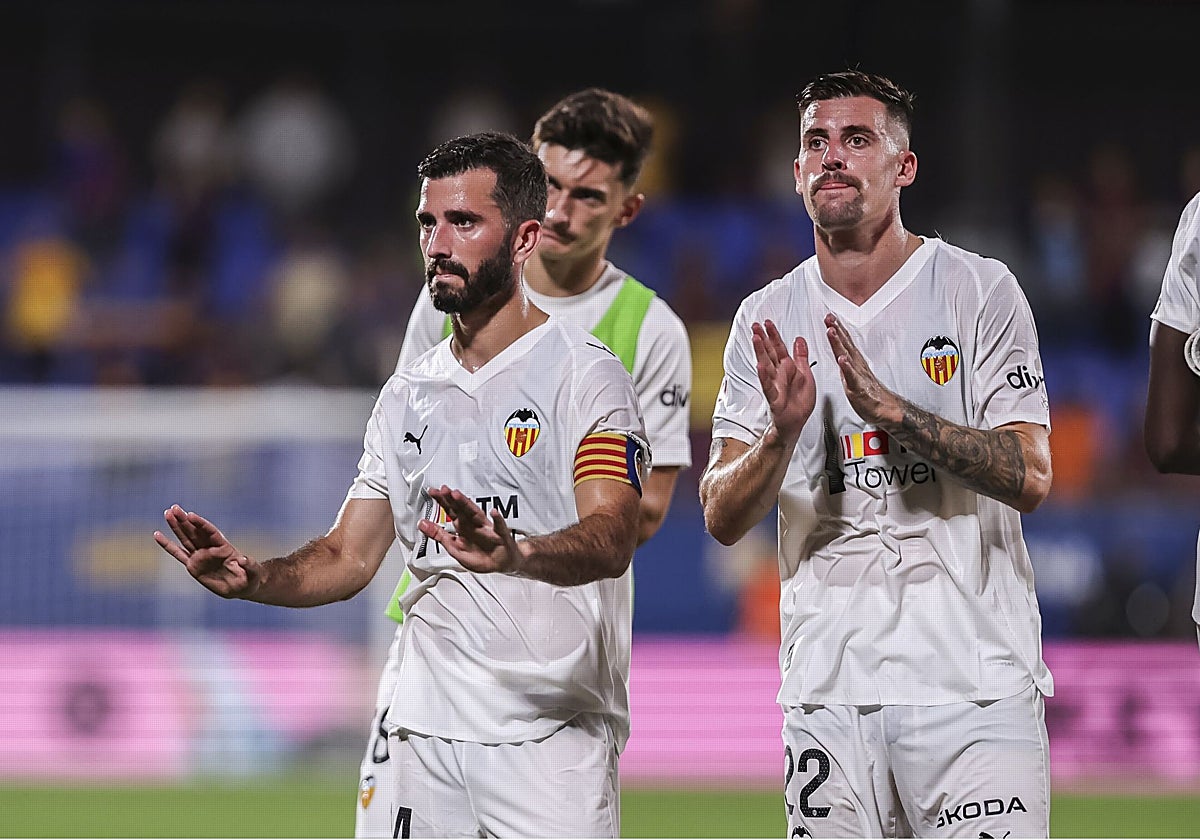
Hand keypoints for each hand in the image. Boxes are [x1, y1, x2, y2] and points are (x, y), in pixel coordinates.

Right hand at [154, 504, 260, 597]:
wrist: (242, 587)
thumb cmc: (250, 577)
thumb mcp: (253, 572)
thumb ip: (249, 565)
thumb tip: (243, 560)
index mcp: (224, 547)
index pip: (210, 532)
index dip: (201, 524)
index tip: (191, 515)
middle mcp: (210, 548)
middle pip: (195, 531)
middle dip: (185, 520)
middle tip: (174, 507)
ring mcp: (200, 556)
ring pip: (185, 538)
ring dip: (176, 526)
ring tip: (167, 513)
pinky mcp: (193, 566)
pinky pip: (178, 554)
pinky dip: (167, 545)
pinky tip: (157, 535)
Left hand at [418, 486, 523, 574]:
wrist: (501, 564)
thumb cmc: (479, 556)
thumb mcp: (454, 547)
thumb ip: (438, 535)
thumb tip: (422, 524)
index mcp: (462, 527)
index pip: (450, 511)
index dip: (442, 501)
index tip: (433, 492)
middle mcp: (473, 524)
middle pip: (461, 509)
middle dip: (452, 499)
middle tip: (443, 490)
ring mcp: (487, 528)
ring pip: (476, 513)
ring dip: (467, 504)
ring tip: (458, 496)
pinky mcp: (500, 536)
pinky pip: (499, 527)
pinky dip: (497, 519)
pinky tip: (493, 513)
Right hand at [751, 319, 815, 443]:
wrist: (797, 421)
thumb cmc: (800, 401)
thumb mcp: (806, 374)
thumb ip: (802, 357)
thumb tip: (800, 339)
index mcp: (788, 368)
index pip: (779, 347)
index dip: (774, 334)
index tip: (767, 323)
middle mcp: (779, 374)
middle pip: (769, 352)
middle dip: (762, 338)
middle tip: (755, 325)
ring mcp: (774, 384)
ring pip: (766, 365)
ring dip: (760, 351)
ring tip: (755, 339)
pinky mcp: (773, 397)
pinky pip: (768, 385)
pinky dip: (764, 376)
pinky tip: (760, 366)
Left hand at [824, 313, 897, 424]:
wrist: (885, 409)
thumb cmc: (870, 394)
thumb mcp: (854, 375)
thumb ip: (847, 363)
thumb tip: (841, 354)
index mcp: (855, 362)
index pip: (845, 342)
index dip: (837, 328)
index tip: (830, 316)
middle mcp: (857, 365)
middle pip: (845, 344)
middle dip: (836, 330)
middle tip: (829, 317)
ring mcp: (858, 375)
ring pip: (847, 356)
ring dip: (839, 343)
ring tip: (832, 331)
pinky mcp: (859, 387)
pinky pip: (852, 376)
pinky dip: (847, 367)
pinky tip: (843, 360)